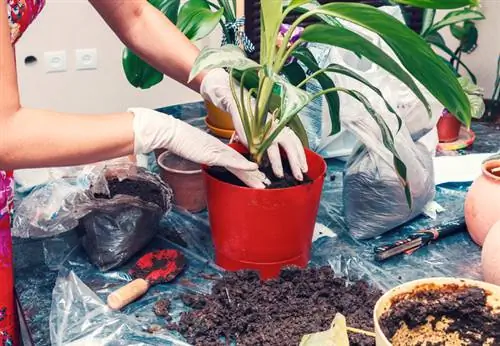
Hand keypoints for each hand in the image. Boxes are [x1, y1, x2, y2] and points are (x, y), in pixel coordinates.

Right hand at [129, 108, 267, 187]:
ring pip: (240, 164)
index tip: (257, 177)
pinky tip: (254, 168)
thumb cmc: (180, 141)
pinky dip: (243, 165)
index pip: (236, 161)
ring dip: (252, 175)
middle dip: (254, 175)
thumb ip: (204, 155)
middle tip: (266, 183)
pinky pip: (231, 160)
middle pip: (241, 164)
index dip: (247, 170)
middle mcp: (222, 149)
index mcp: (218, 149)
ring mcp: (218, 151)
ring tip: (264, 183)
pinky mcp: (213, 153)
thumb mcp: (195, 150)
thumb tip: (207, 160)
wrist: (172, 132)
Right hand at [200, 68, 307, 180]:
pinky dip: (262, 156)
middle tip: (299, 175)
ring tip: (279, 174)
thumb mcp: (267, 133)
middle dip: (296, 162)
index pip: (296, 142)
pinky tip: (263, 165)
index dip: (301, 156)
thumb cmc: (254, 122)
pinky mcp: (254, 131)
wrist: (239, 107)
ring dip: (278, 162)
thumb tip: (279, 160)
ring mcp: (265, 129)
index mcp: (281, 128)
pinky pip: (260, 145)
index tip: (304, 168)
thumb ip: (273, 145)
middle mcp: (276, 128)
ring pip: (276, 147)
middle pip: (290, 145)